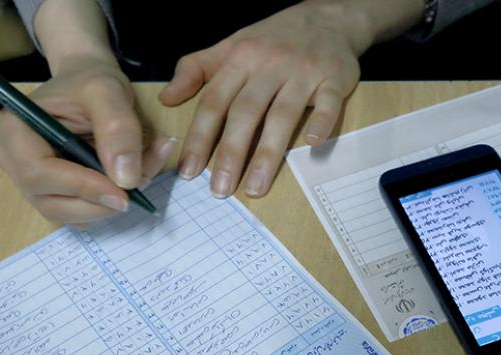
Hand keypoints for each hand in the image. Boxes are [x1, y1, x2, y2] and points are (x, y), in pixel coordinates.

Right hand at [0, 55, 176, 223]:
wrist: (88, 80)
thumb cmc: (90, 80)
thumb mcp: (108, 91)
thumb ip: (118, 130)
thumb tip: (125, 179)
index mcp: (14, 131)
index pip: (38, 174)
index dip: (82, 188)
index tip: (124, 190)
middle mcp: (12, 160)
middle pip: (52, 202)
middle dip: (101, 201)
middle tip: (145, 179)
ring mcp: (29, 181)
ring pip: (70, 214)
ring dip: (110, 204)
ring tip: (145, 170)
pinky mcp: (52, 193)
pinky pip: (81, 212)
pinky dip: (109, 203)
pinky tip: (132, 178)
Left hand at [159, 2, 369, 197]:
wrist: (326, 18)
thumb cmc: (273, 39)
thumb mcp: (230, 46)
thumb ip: (196, 70)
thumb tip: (166, 98)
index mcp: (240, 59)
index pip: (215, 102)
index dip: (199, 137)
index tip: (188, 171)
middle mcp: (269, 65)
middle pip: (246, 113)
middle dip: (230, 153)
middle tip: (220, 190)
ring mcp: (303, 72)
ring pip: (283, 115)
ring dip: (268, 153)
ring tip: (255, 187)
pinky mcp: (334, 78)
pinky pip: (328, 102)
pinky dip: (321, 122)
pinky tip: (313, 145)